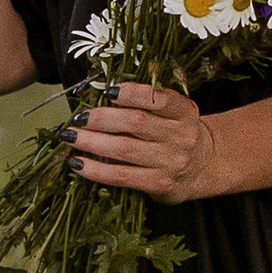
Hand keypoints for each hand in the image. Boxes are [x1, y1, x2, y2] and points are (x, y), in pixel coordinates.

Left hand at [69, 81, 219, 203]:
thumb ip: (151, 98)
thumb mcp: (176, 111)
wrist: (201, 168)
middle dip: (101, 118)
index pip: (158, 98)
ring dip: (91, 142)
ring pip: (124, 149)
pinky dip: (96, 170)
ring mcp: (171, 162)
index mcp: (185, 111)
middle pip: (136, 122)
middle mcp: (181, 136)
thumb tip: (109, 88)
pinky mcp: (159, 184)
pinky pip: (121, 176)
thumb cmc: (177, 133)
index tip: (107, 91)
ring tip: (70, 137)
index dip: (131, 93)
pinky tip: (77, 164)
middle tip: (79, 118)